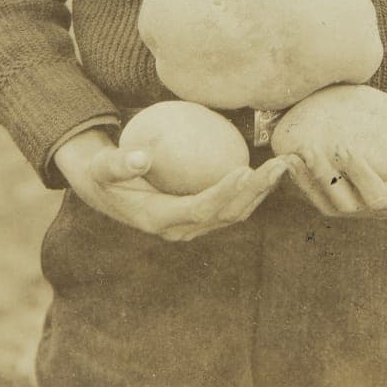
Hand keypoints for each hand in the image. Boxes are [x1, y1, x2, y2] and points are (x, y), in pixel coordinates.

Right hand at [53, 127, 288, 241]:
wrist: (105, 190)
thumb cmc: (104, 172)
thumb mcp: (103, 166)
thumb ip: (119, 163)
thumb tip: (141, 157)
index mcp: (160, 219)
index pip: (201, 209)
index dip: (224, 193)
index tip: (244, 169)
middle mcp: (181, 229)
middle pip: (227, 214)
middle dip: (256, 192)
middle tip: (278, 166)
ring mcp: (194, 225)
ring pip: (236, 212)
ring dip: (262, 191)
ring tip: (283, 166)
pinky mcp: (201, 216)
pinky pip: (233, 204)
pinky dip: (253, 188)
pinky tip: (269, 166)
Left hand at [286, 100, 386, 219]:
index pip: (378, 195)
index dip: (357, 174)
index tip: (342, 145)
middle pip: (349, 205)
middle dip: (325, 179)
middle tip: (308, 150)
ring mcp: (371, 208)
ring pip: (332, 206)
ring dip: (309, 184)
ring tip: (291, 157)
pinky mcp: (358, 200)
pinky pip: (327, 198)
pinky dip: (307, 184)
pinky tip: (290, 161)